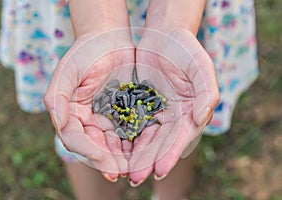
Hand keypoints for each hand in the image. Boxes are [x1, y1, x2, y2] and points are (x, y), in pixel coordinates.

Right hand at [44, 29, 134, 180]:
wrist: (109, 39)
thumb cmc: (84, 53)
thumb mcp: (67, 71)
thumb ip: (57, 98)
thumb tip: (59, 124)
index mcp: (72, 114)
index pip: (74, 138)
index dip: (85, 149)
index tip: (100, 156)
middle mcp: (89, 120)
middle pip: (95, 146)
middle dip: (106, 161)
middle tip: (118, 172)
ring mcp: (108, 118)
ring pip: (114, 143)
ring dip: (122, 158)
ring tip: (132, 168)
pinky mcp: (126, 113)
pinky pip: (130, 131)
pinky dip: (136, 143)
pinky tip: (143, 151)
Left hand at [128, 28, 219, 185]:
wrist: (165, 36)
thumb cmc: (186, 49)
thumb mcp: (201, 66)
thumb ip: (207, 92)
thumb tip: (201, 118)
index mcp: (189, 111)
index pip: (180, 138)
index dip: (170, 154)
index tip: (159, 170)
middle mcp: (173, 116)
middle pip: (160, 143)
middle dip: (149, 162)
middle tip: (136, 179)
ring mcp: (156, 112)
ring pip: (144, 138)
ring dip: (135, 155)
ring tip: (125, 172)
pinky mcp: (139, 105)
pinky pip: (131, 123)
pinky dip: (125, 138)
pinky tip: (116, 150)